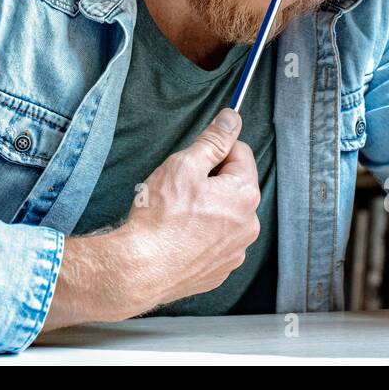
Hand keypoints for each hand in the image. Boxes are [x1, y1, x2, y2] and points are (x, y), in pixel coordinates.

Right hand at [120, 107, 261, 310]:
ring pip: (225, 215)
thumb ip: (213, 140)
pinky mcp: (220, 270)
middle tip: (180, 188)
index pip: (240, 153)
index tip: (193, 160)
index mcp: (244, 194)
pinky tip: (179, 235)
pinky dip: (202, 235)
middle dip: (211, 181)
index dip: (214, 151)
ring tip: (177, 214)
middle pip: (234, 186)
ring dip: (208, 208)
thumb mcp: (184, 165)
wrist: (140, 269)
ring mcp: (235, 251)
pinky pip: (216, 241)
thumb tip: (231, 119)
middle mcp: (248, 225)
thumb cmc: (160, 216)